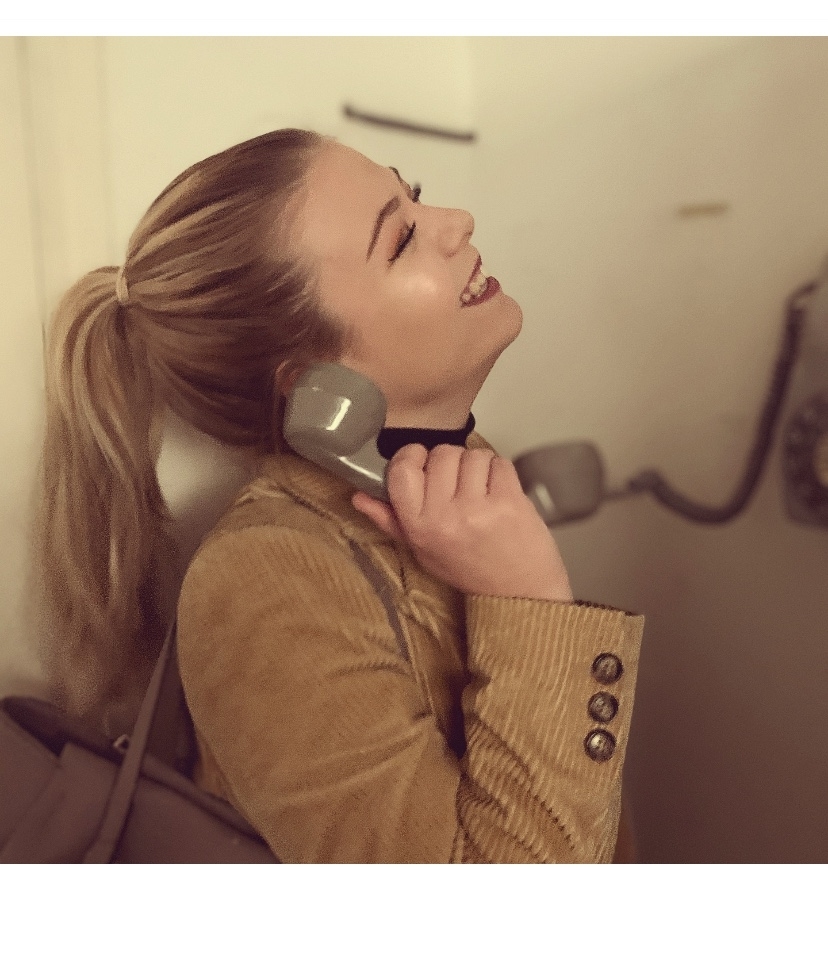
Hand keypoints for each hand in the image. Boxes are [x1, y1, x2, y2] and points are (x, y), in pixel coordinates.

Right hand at [351, 444, 572, 601]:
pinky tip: (499, 493)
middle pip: (441, 453)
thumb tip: (359, 496)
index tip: (423, 462)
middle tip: (459, 486)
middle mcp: (444, 516)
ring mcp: (478, 508)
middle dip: (451, 462)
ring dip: (478, 467)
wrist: (516, 592)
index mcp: (418, 526)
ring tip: (481, 492)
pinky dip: (500, 472)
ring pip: (472, 454)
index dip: (413, 456)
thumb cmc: (467, 568)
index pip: (402, 469)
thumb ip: (391, 520)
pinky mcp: (508, 501)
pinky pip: (498, 462)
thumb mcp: (421, 550)